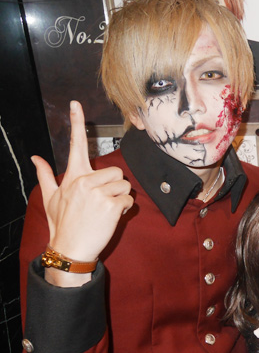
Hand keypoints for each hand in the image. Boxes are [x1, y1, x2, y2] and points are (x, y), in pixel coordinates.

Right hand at [33, 101, 132, 263]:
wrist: (70, 248)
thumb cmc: (62, 223)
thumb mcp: (49, 197)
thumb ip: (45, 175)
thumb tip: (35, 158)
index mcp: (73, 177)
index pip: (76, 145)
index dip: (76, 123)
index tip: (75, 104)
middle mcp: (85, 181)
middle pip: (116, 171)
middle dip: (115, 185)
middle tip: (104, 199)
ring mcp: (98, 193)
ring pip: (125, 185)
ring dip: (121, 198)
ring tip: (105, 210)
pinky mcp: (111, 206)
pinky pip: (129, 200)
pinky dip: (125, 209)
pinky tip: (111, 217)